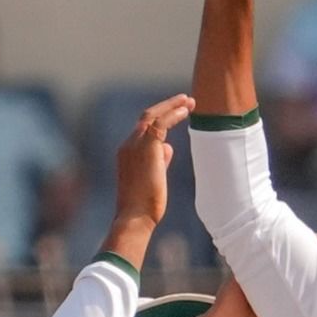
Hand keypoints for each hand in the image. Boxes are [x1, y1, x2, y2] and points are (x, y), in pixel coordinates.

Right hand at [114, 94, 193, 228]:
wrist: (135, 217)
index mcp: (127, 152)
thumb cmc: (144, 205)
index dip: (160, 117)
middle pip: (147, 116)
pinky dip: (174, 114)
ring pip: (153, 115)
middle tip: (185, 100)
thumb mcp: (152, 178)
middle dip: (167, 106)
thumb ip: (159, 161)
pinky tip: (186, 110)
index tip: (176, 112)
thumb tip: (168, 147)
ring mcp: (135, 145)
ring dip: (172, 106)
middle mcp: (128, 145)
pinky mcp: (147, 147)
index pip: (143, 128)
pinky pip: (161, 123)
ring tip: (189, 101)